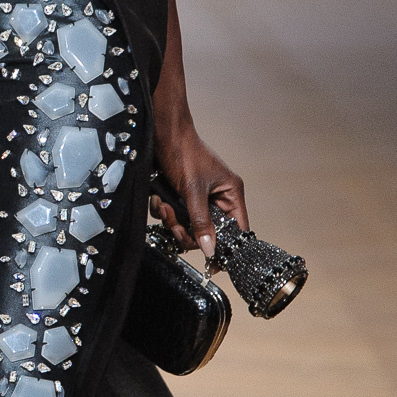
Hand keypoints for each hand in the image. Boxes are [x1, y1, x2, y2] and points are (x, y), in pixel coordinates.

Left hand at [152, 114, 248, 260]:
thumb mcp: (193, 190)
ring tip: (164, 208)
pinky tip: (159, 201)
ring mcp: (199, 198)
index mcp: (231, 194)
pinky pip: (175, 216)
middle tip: (175, 225)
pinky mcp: (181, 197)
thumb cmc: (183, 153)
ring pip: (188, 227)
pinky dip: (164, 212)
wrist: (161, 133)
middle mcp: (218, 198)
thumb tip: (210, 249)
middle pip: (208, 233)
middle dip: (187, 231)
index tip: (213, 263)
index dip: (226, 247)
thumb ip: (201, 221)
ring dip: (173, 222)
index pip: (237, 230)